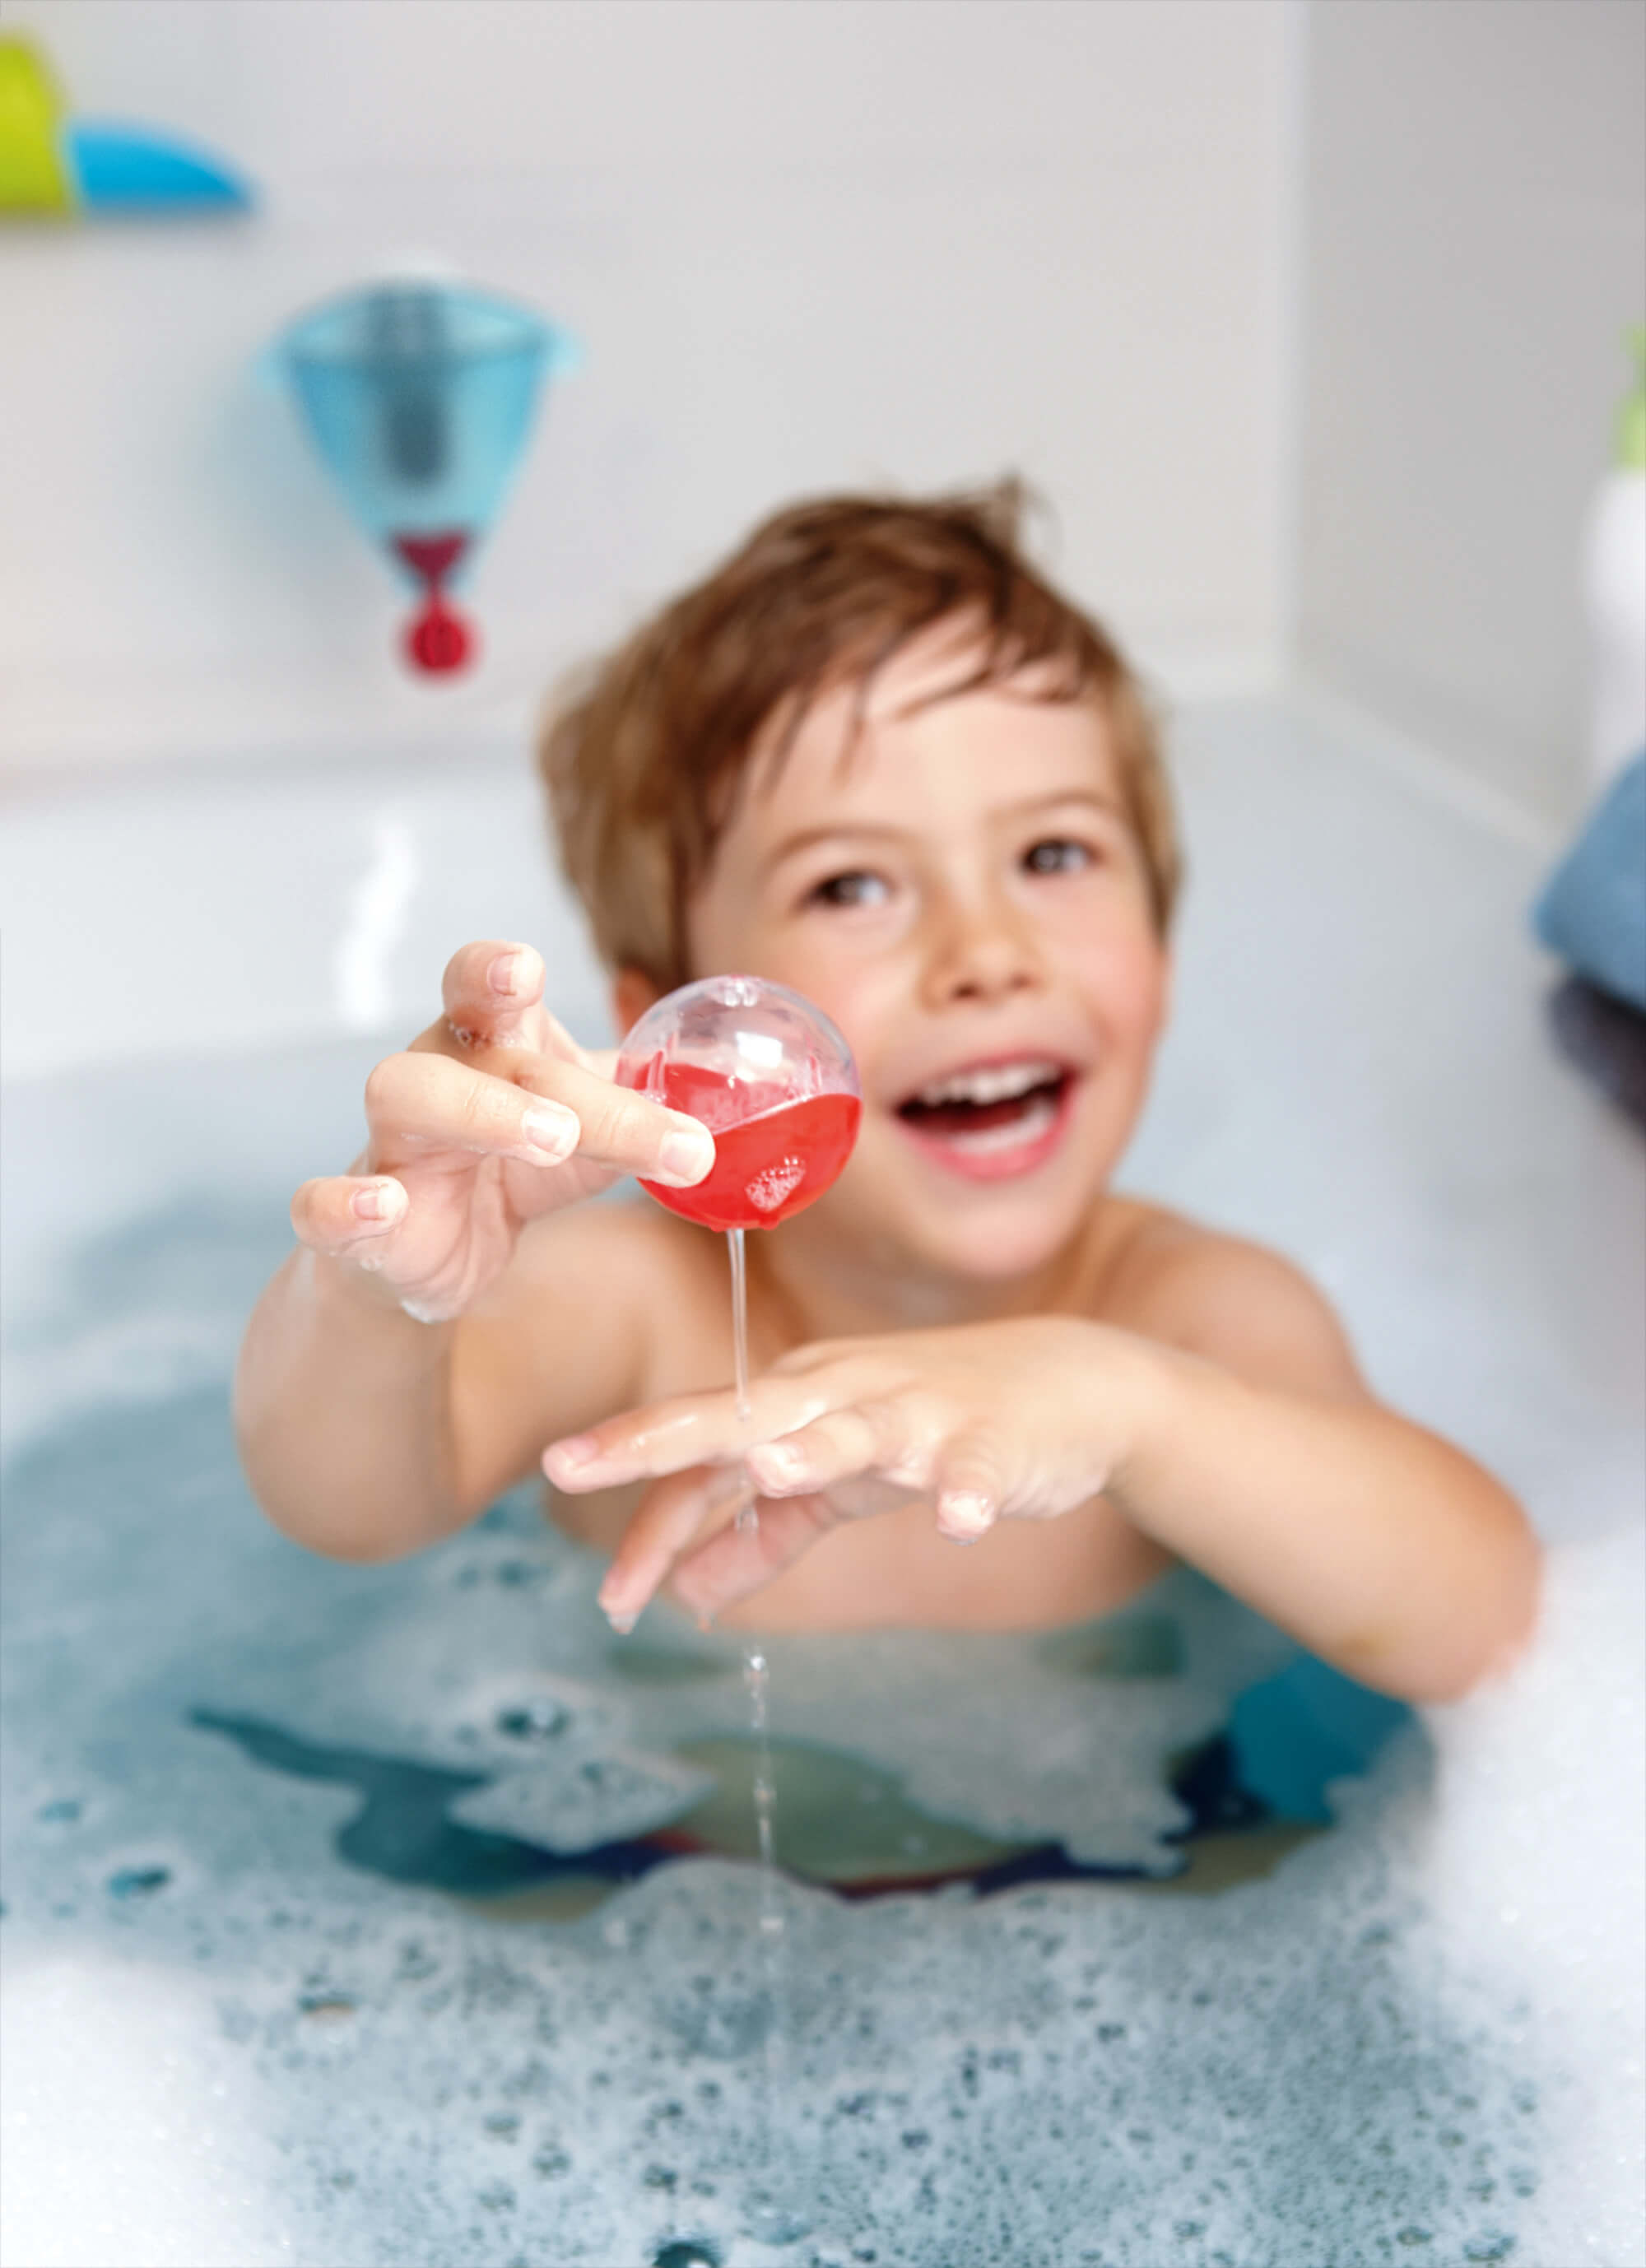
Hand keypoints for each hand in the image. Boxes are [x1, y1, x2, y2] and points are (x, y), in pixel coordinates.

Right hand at [289, 940, 714, 1320]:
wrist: (432, 1256)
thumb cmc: (517, 1167)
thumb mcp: (588, 1133)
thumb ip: (646, 1113)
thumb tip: (733, 1108)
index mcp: (489, 1044)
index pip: (484, 985)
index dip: (496, 970)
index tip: (528, 968)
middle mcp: (434, 1076)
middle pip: (465, 1052)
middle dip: (529, 1079)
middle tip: (579, 1120)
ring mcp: (388, 1145)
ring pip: (401, 1096)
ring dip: (473, 1114)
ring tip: (546, 1141)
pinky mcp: (355, 1223)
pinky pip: (323, 1202)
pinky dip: (345, 1201)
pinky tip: (379, 1205)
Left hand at [543, 1316, 1157, 1624]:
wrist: (1075, 1386)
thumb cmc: (937, 1425)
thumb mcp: (841, 1485)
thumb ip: (763, 1534)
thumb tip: (683, 1593)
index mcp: (794, 1404)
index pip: (700, 1459)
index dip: (648, 1525)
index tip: (607, 1601)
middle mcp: (840, 1394)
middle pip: (739, 1418)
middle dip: (658, 1440)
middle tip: (574, 1464)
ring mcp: (918, 1412)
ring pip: (856, 1429)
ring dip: (813, 1449)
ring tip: (769, 1468)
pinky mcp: (990, 1439)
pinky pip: (975, 1467)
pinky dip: (966, 1492)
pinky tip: (958, 1522)